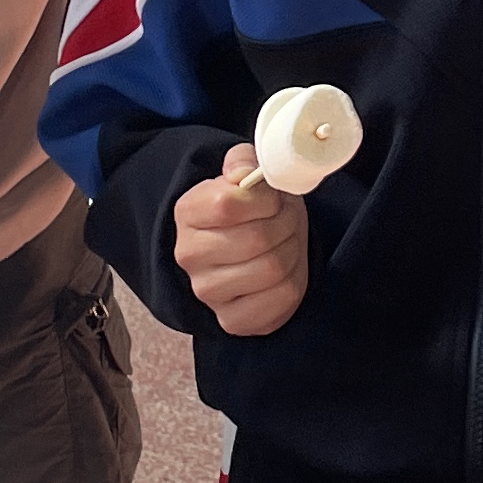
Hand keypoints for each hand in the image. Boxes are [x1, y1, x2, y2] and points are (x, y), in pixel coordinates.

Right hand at [173, 147, 307, 335]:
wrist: (248, 249)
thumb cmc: (251, 210)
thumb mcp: (245, 174)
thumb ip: (244, 162)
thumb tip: (245, 175)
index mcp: (187, 213)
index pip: (228, 205)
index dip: (265, 198)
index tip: (274, 197)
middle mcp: (189, 255)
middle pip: (256, 239)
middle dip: (286, 223)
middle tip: (289, 217)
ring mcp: (208, 292)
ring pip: (272, 269)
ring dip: (293, 249)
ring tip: (289, 240)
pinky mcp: (233, 320)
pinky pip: (281, 298)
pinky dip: (295, 280)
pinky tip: (287, 269)